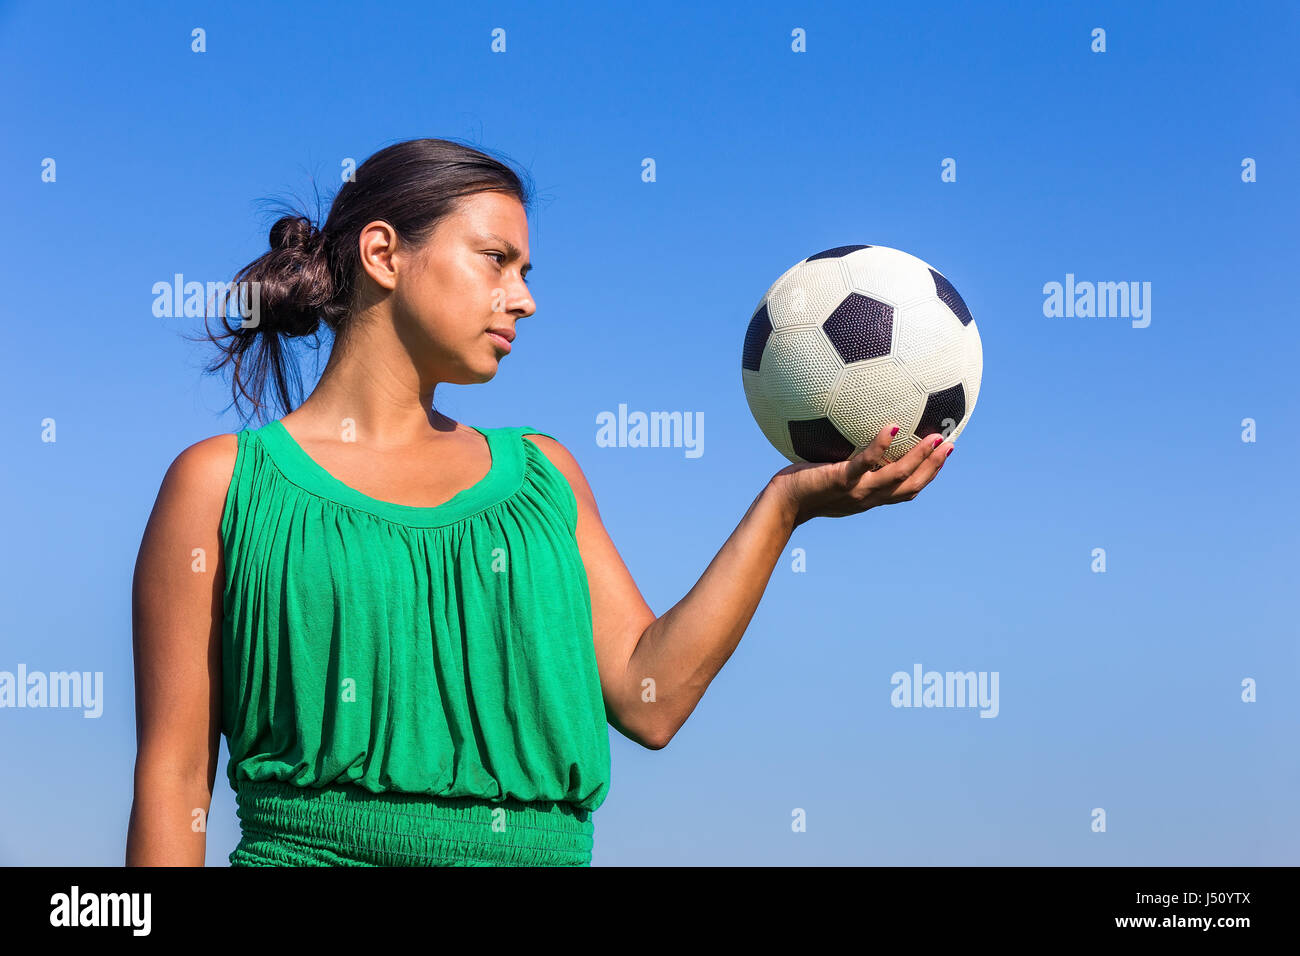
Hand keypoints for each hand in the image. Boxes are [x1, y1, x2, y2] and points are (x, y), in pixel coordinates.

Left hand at [771, 425, 951, 526]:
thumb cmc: (802, 486)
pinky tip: (891, 428)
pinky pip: (865, 462)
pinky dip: (880, 446)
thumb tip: (849, 432)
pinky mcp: (841, 480)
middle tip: (950, 444)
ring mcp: (857, 490)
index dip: (928, 475)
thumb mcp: (829, 476)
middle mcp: (868, 497)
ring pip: (897, 476)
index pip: (906, 491)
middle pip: (911, 486)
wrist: (781, 503)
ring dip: (920, 458)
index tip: (943, 455)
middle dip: (933, 467)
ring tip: (935, 438)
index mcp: (869, 497)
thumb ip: (845, 462)